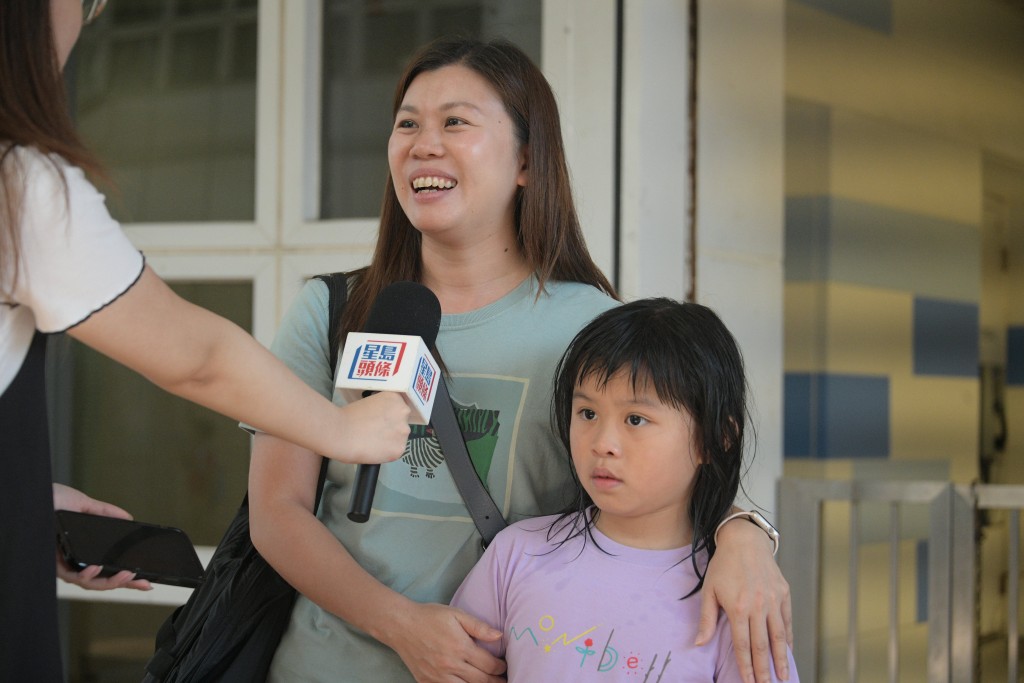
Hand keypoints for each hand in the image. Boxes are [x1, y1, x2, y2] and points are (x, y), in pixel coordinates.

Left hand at [53, 484, 152, 591]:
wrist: (31, 494)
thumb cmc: (47, 499)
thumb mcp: (82, 503)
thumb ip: (105, 511)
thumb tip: (128, 517)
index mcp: (81, 547)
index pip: (107, 566)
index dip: (125, 575)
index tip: (146, 580)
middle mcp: (72, 560)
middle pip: (101, 580)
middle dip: (124, 583)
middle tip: (143, 582)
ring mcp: (62, 563)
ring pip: (89, 583)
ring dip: (110, 582)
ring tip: (126, 574)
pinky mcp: (53, 563)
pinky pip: (72, 576)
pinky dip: (87, 575)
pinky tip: (96, 568)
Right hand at [331, 392, 411, 463]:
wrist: (339, 433)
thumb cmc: (347, 417)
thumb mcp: (369, 403)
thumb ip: (381, 410)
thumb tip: (383, 419)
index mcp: (395, 398)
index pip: (399, 409)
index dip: (390, 417)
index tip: (381, 422)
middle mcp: (403, 413)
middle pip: (402, 423)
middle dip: (392, 429)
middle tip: (376, 433)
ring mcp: (403, 431)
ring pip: (400, 438)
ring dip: (390, 441)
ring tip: (373, 443)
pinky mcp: (399, 448)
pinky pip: (395, 451)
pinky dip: (387, 453)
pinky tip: (374, 450)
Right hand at [383, 602, 505, 682]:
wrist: (401, 625)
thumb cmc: (430, 617)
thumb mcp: (456, 614)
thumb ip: (479, 626)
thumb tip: (499, 636)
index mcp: (460, 647)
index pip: (489, 665)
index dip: (501, 667)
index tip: (504, 666)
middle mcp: (450, 665)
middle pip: (481, 681)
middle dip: (496, 681)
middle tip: (503, 679)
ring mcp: (438, 676)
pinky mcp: (427, 682)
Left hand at [696, 517, 791, 682]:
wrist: (745, 541)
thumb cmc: (723, 566)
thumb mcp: (709, 590)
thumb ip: (707, 619)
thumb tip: (699, 644)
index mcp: (738, 608)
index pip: (743, 645)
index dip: (746, 666)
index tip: (748, 682)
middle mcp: (758, 606)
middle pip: (762, 646)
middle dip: (764, 670)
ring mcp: (774, 600)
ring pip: (779, 637)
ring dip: (781, 659)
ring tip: (782, 676)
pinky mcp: (784, 594)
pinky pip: (787, 622)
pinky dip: (788, 638)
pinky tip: (787, 651)